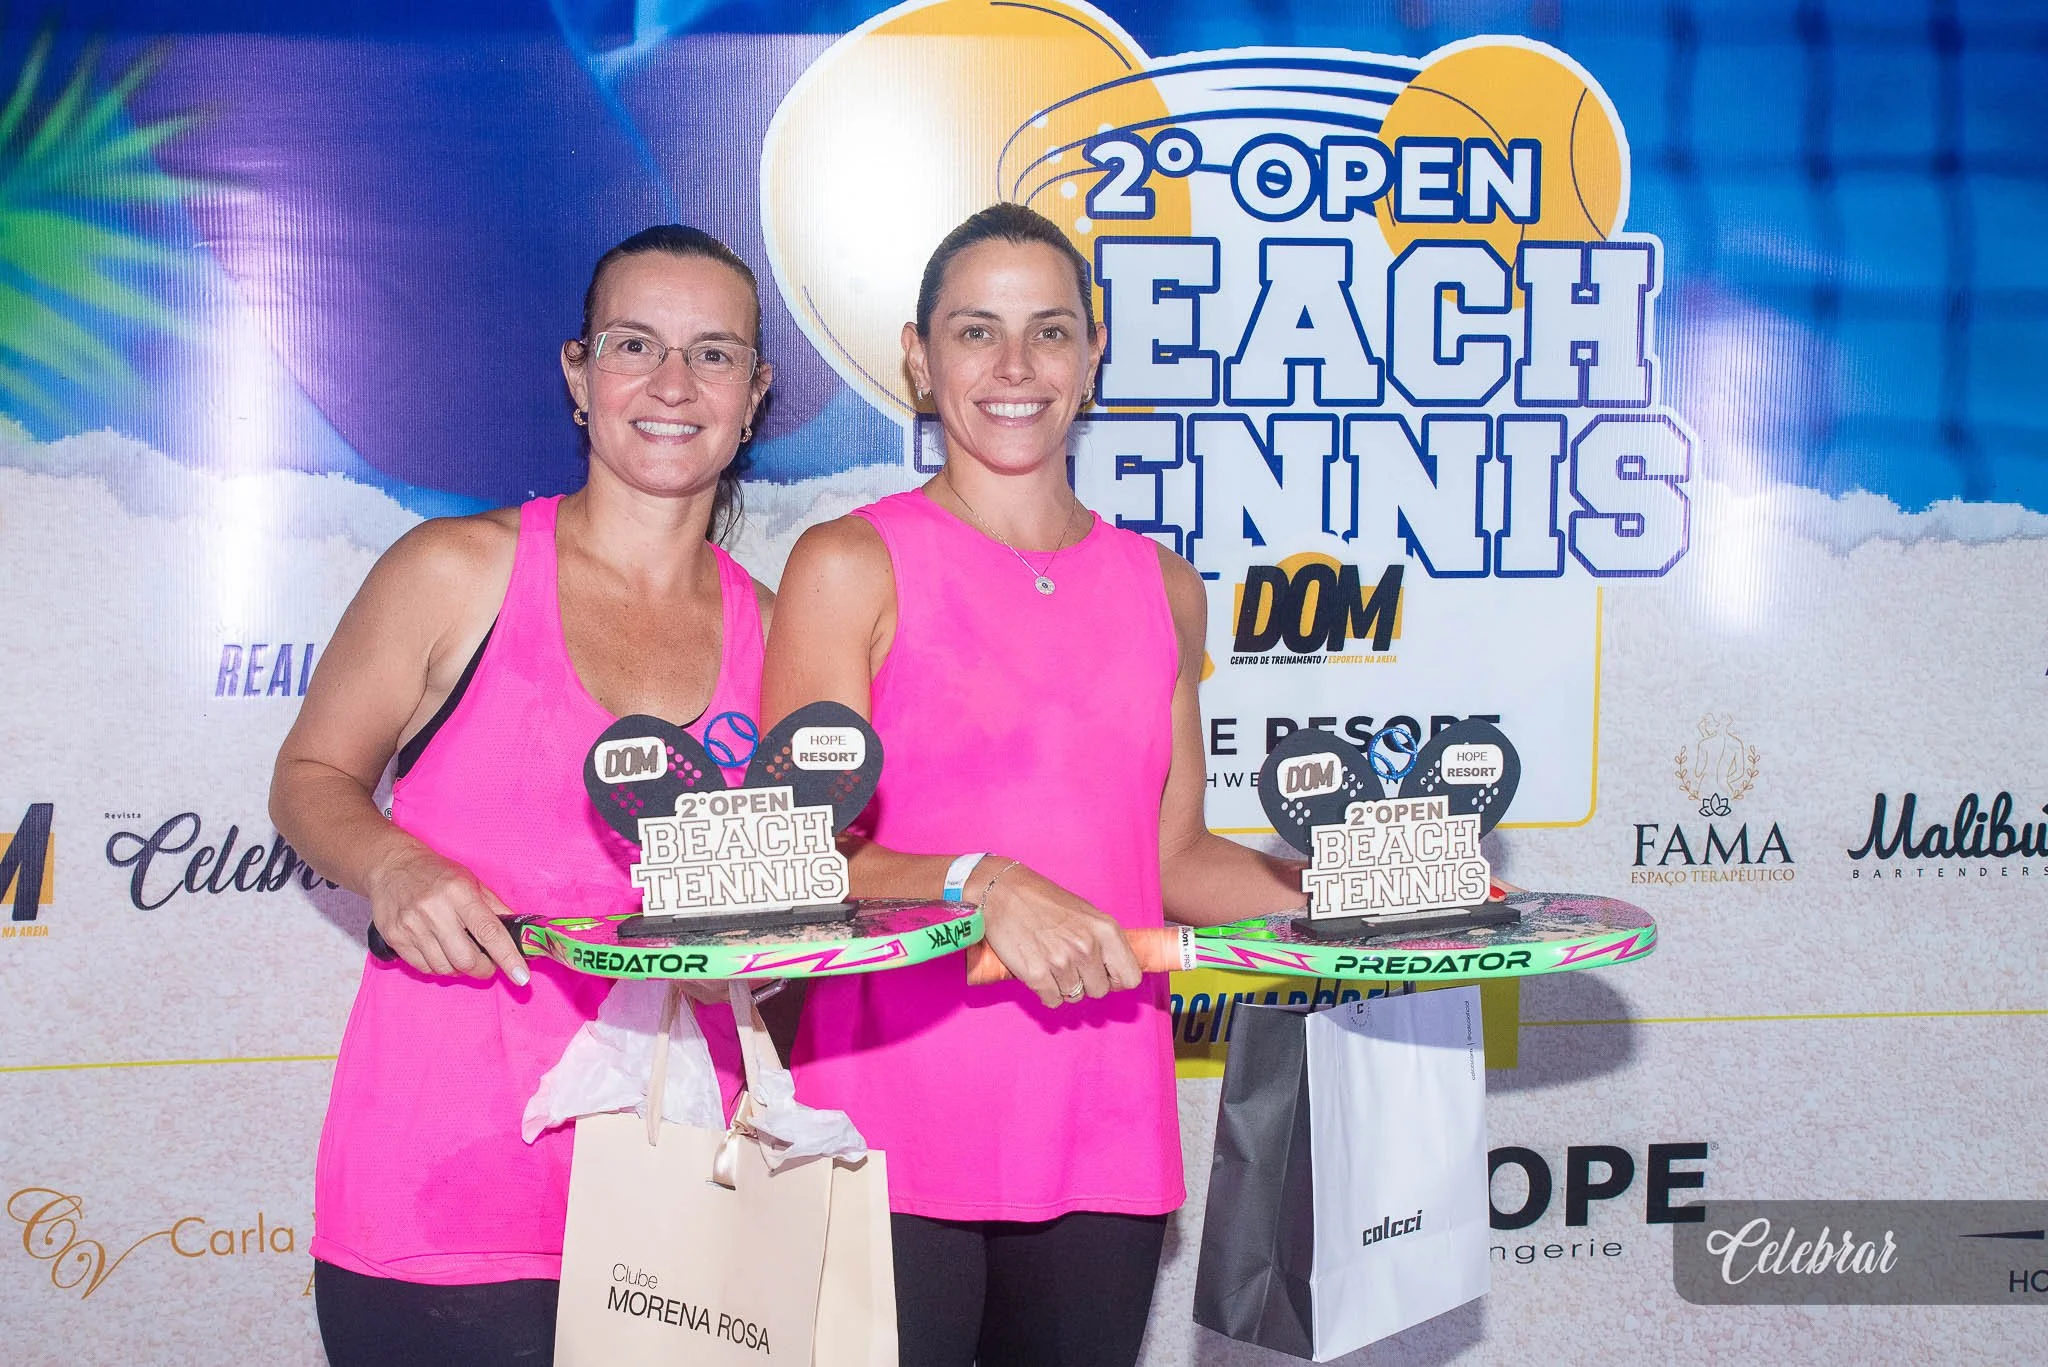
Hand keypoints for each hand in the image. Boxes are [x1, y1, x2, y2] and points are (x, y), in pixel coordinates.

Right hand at [364, 840, 528, 984]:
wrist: (391, 865)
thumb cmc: (436, 873)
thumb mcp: (471, 881)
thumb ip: (495, 907)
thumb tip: (518, 933)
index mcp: (459, 893)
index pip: (489, 931)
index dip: (507, 957)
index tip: (521, 976)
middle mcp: (435, 910)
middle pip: (465, 959)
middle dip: (482, 969)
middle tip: (487, 964)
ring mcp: (411, 925)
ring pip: (444, 968)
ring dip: (460, 970)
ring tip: (462, 956)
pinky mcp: (395, 937)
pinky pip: (423, 968)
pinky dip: (438, 967)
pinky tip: (441, 954)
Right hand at [976, 862, 1142, 1009]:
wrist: (1003, 892)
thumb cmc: (1044, 901)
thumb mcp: (1086, 913)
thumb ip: (1104, 941)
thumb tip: (1115, 970)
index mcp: (1105, 929)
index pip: (1130, 977)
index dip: (1116, 979)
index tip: (1104, 974)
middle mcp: (1087, 947)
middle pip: (1100, 991)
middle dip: (1087, 982)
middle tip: (1070, 964)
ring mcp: (1061, 962)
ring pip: (1075, 996)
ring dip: (1064, 985)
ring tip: (1051, 961)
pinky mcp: (1036, 974)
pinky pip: (1053, 1001)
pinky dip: (1047, 992)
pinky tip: (1039, 970)